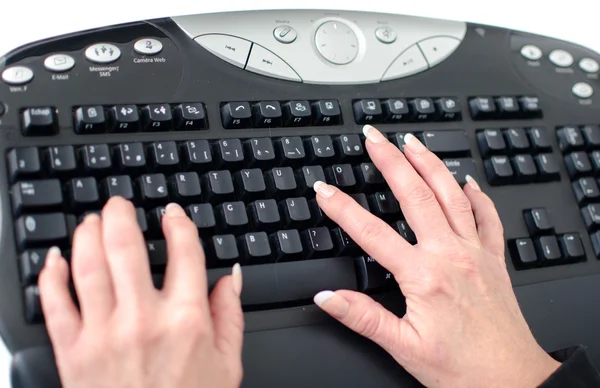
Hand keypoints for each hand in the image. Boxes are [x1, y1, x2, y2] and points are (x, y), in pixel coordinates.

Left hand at [38, 197, 243, 387]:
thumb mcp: (227, 364)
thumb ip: (230, 315)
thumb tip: (231, 277)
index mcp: (186, 319)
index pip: (183, 250)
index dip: (178, 222)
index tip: (172, 213)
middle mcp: (143, 319)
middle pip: (125, 246)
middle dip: (121, 214)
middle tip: (119, 204)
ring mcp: (103, 334)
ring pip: (87, 265)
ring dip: (87, 233)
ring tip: (91, 220)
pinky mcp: (72, 353)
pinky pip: (54, 303)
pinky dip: (50, 275)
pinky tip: (55, 258)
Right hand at [312, 125, 560, 387]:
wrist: (515, 382)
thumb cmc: (463, 370)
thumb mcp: (404, 347)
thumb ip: (363, 318)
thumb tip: (327, 297)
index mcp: (424, 277)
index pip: (372, 232)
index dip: (343, 208)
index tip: (324, 188)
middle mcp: (451, 255)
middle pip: (416, 195)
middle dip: (391, 160)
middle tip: (374, 136)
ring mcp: (476, 252)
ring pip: (452, 195)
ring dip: (430, 164)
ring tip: (412, 141)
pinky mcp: (495, 259)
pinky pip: (487, 216)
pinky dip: (476, 194)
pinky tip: (467, 180)